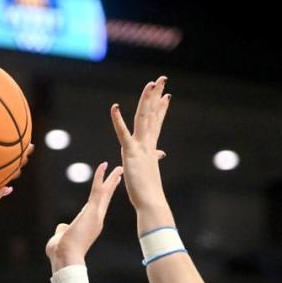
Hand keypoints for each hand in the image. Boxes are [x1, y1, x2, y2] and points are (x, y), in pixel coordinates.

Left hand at [45, 162, 123, 272]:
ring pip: (105, 193)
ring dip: (111, 179)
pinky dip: (100, 177)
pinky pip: (97, 190)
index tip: (110, 185)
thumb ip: (64, 229)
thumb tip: (62, 227)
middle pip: (106, 198)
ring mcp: (96, 216)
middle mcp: (96, 220)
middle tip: (119, 173)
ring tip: (118, 168)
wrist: (66, 259)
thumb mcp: (62, 237)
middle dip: (112, 185)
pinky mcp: (92, 212)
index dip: (105, 195)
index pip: (99, 206)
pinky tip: (103, 166)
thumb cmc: (61, 252)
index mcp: (90, 225)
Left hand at [111, 77, 170, 211]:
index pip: (157, 123)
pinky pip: (123, 134)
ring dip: (147, 100)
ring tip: (151, 84)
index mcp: (151, 147)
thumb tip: (160, 153)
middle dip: (157, 96)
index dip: (161, 109)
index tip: (166, 96)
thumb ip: (153, 158)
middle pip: (152, 114)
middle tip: (163, 80)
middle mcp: (147, 143)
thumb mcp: (150, 170)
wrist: (151, 202)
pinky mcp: (130, 153)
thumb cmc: (149, 191)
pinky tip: (114, 107)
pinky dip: (118, 121)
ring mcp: (140, 147)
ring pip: (143, 118)